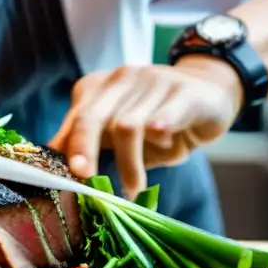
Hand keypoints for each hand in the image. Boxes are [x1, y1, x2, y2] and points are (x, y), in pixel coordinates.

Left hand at [48, 57, 243, 198]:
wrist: (211, 92)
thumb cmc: (159, 121)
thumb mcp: (122, 134)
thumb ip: (93, 145)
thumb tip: (56, 172)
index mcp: (100, 87)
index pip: (76, 118)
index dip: (67, 147)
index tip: (59, 177)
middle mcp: (123, 78)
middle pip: (93, 116)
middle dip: (85, 150)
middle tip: (86, 181)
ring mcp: (153, 81)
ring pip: (128, 124)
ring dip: (129, 163)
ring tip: (132, 189)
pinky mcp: (184, 91)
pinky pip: (166, 113)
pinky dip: (160, 128)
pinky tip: (161, 141)